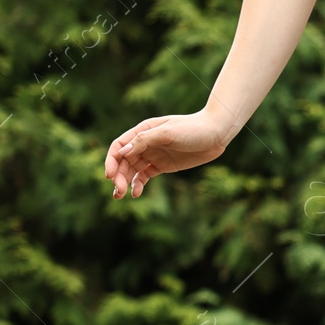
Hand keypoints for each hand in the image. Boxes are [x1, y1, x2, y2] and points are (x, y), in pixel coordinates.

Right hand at [104, 109, 231, 198]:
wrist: (215, 134)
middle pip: (123, 161)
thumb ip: (145, 141)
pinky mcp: (162, 165)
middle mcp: (145, 143)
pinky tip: (136, 193)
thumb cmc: (192, 129)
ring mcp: (153, 155)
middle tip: (118, 192)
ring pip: (132, 170)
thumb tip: (122, 152)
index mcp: (142, 131)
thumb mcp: (168, 133)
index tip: (110, 176)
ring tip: (120, 196)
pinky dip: (138, 184)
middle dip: (118, 176)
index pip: (119, 146)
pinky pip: (145, 176)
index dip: (111, 160)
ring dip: (124, 182)